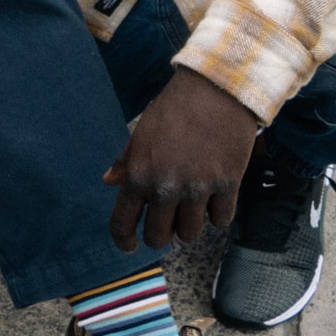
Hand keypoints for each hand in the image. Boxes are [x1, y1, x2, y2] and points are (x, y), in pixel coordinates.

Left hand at [105, 66, 261, 250]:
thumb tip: (109, 181)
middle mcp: (165, 187)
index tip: (130, 247)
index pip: (122, 223)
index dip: (124, 241)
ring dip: (191, 225)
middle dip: (162, 234)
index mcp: (138, 174)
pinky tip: (216, 197)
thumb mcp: (142, 131)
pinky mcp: (226, 185)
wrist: (216, 88)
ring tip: (194, 205)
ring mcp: (197, 189)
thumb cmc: (176, 107)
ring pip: (191, 234)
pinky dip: (218, 214)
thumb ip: (126, 161)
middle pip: (159, 238)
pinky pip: (220, 220)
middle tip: (169, 222)